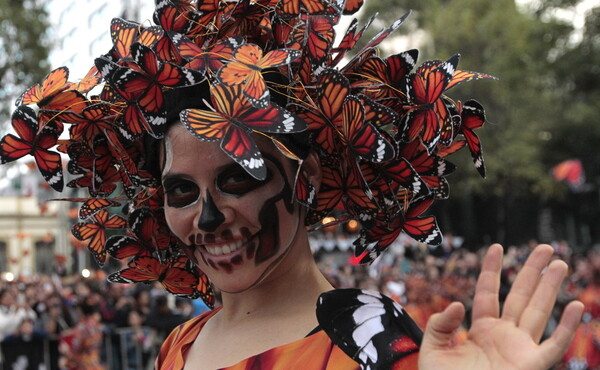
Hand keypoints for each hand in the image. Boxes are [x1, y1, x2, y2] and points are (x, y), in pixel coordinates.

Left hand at [419, 244, 583, 369]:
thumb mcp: (433, 349)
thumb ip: (440, 324)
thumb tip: (457, 303)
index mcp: (482, 329)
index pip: (488, 292)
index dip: (492, 269)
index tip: (497, 247)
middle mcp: (504, 335)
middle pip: (521, 296)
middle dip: (533, 272)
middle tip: (545, 248)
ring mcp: (520, 349)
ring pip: (538, 311)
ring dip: (550, 288)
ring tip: (560, 263)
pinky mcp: (532, 365)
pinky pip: (554, 345)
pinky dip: (566, 327)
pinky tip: (574, 306)